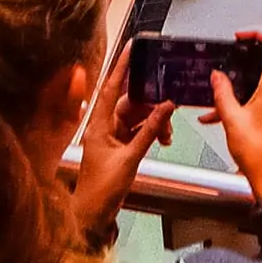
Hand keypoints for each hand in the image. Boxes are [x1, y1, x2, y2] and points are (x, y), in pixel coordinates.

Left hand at [73, 45, 173, 237]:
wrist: (92, 215)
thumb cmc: (102, 189)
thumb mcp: (130, 159)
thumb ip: (149, 132)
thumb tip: (166, 107)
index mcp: (98, 125)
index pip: (110, 88)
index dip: (122, 66)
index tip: (133, 47)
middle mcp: (102, 126)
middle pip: (129, 103)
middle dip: (151, 105)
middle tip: (169, 105)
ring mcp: (110, 137)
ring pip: (136, 118)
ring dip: (154, 123)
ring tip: (167, 135)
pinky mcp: (117, 147)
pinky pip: (137, 131)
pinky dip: (151, 133)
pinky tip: (162, 139)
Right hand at [198, 32, 261, 206]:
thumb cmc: (259, 152)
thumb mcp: (232, 118)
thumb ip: (222, 93)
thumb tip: (217, 76)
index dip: (256, 33)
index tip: (239, 36)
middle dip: (239, 59)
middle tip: (223, 60)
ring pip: (254, 79)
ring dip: (233, 84)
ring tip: (213, 95)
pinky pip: (253, 95)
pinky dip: (236, 99)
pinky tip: (216, 114)